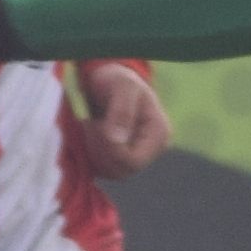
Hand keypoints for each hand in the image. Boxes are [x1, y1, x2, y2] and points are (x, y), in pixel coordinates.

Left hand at [70, 62, 168, 176]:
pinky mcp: (124, 157)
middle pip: (122, 170)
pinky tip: (91, 133)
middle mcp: (153, 149)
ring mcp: (139, 155)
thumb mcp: (122, 87)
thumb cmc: (118, 78)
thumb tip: (116, 141)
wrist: (110, 79)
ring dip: (95, 151)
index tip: (96, 125)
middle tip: (91, 124)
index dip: (111, 150)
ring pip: (112, 172)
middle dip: (101, 150)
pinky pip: (105, 168)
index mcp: (159, 134)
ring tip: (91, 125)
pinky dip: (93, 153)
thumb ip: (121, 111)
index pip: (134, 161)